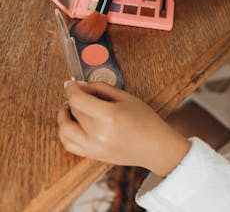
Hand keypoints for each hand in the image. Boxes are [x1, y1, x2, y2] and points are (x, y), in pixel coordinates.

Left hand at [58, 81, 189, 176]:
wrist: (156, 147)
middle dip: (72, 98)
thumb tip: (80, 86)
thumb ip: (100, 88)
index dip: (70, 89)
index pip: (77, 100)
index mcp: (109, 116)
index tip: (70, 84)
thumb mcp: (126, 97)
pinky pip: (69, 145)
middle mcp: (99, 134)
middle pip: (73, 111)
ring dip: (63, 116)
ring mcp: (94, 148)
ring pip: (64, 130)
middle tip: (80, 93)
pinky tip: (74, 124)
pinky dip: (65, 133)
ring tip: (71, 109)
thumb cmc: (145, 120)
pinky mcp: (93, 156)